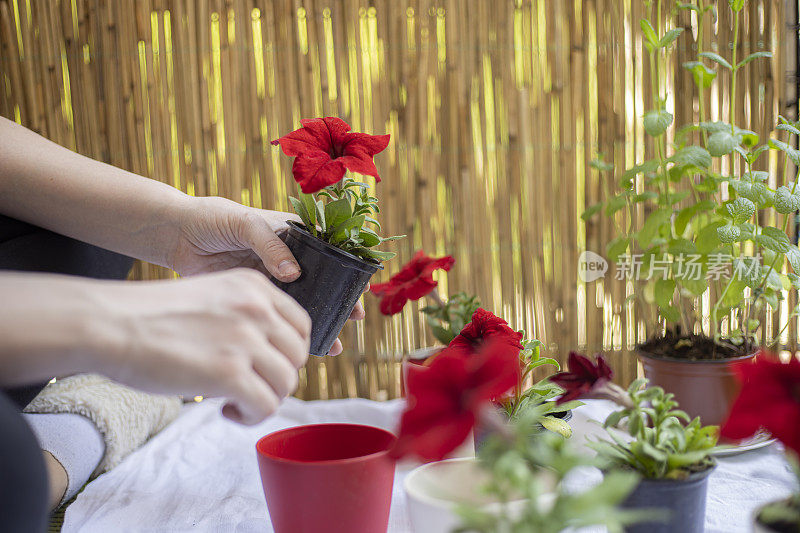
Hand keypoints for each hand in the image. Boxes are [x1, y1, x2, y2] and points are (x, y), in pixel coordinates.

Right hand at [95, 269, 311, 423]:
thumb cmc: (151, 316)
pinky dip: (251, 416)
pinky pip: (266, 405)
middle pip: (297, 356)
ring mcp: (245, 340)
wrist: (110, 324)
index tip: (266, 365)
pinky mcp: (230, 373)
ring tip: (236, 402)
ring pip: (287, 382)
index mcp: (254, 286)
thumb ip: (244, 316)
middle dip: (277, 377)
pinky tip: (228, 411)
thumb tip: (269, 355)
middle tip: (249, 387)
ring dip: (266, 399)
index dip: (288, 352)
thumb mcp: (211, 297)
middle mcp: (257, 308)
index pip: (301, 325)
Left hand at [168, 196, 364, 354]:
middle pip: (323, 283)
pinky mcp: (256, 301)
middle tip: (352, 321)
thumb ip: (270, 245)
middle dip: (339, 303)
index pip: (330, 253)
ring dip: (320, 323)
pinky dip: (291, 333)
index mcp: (294, 235)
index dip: (347, 272)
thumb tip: (294, 273)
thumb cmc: (213, 219)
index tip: (359, 290)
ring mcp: (273, 282)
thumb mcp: (245, 223)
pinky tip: (302, 349)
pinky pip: (279, 319)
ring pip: (304, 305)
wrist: (177, 236)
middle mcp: (289, 260)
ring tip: (333, 346)